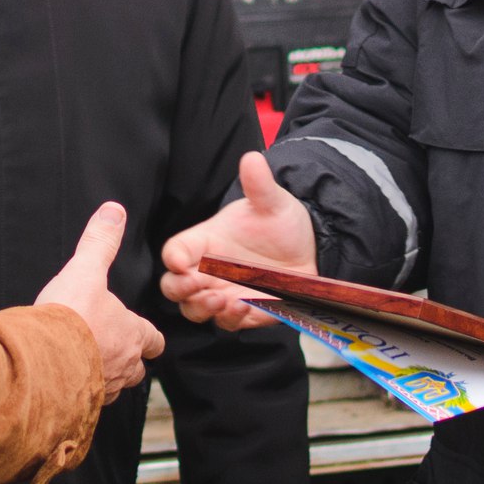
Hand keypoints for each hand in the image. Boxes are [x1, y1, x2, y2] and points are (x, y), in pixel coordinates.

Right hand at [35, 203, 164, 400]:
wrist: (42, 362)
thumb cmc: (70, 317)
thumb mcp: (86, 270)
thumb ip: (100, 242)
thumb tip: (114, 211)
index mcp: (132, 334)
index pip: (153, 339)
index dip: (149, 336)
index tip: (145, 336)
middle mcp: (124, 365)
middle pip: (137, 369)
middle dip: (128, 360)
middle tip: (112, 350)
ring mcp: (103, 389)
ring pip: (112, 387)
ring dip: (102, 377)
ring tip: (85, 366)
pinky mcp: (80, 405)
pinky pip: (86, 403)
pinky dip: (78, 394)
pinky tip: (64, 384)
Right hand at [159, 153, 318, 332]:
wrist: (310, 247)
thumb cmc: (281, 221)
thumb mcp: (272, 202)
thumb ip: (259, 185)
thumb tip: (252, 158)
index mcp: (204, 242)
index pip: (174, 251)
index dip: (173, 258)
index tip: (180, 262)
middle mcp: (208, 271)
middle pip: (173, 287)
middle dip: (180, 289)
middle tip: (198, 284)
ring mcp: (223, 294)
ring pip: (195, 310)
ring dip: (202, 308)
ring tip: (220, 300)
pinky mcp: (245, 313)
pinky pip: (229, 324)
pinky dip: (231, 320)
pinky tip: (243, 308)